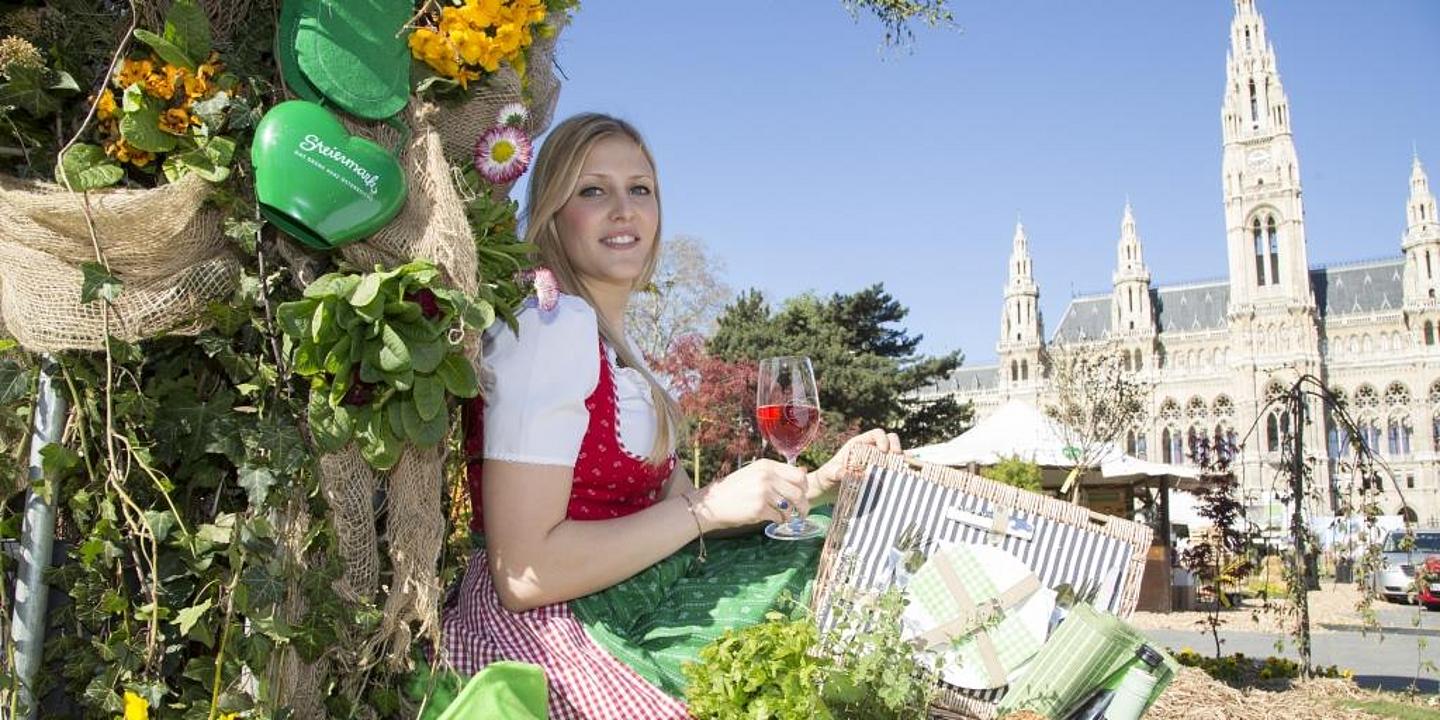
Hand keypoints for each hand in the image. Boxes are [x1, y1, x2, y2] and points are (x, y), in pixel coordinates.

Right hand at [692, 459, 809, 530]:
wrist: (712, 503)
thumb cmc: (734, 490)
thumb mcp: (754, 474)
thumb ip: (777, 474)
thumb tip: (803, 473)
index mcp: (767, 465)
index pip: (798, 475)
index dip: (804, 488)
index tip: (802, 496)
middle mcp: (767, 476)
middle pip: (798, 492)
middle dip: (803, 506)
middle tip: (802, 513)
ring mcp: (763, 492)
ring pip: (790, 507)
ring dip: (790, 516)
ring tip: (784, 518)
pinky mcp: (759, 509)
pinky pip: (779, 517)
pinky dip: (778, 521)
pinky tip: (772, 520)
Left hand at [812, 428, 901, 498]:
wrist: (827, 491)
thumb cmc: (826, 477)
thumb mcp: (828, 474)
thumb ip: (835, 472)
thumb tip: (844, 473)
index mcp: (859, 444)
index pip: (876, 434)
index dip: (883, 439)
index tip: (884, 451)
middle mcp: (870, 451)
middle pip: (890, 441)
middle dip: (897, 447)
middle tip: (898, 459)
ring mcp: (876, 463)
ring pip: (895, 456)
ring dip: (903, 460)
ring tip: (908, 469)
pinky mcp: (879, 475)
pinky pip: (894, 470)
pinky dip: (903, 472)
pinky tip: (909, 477)